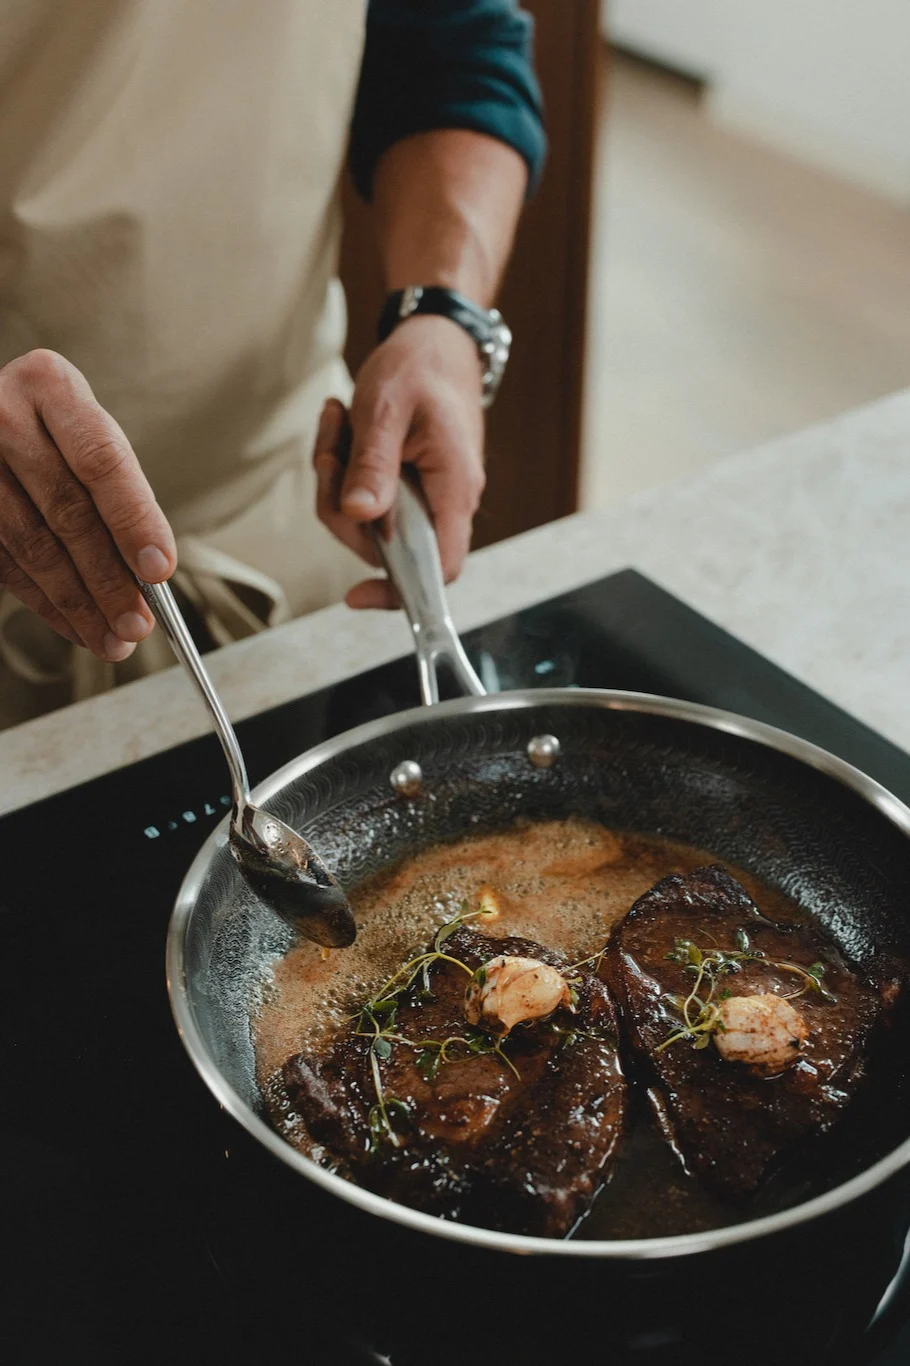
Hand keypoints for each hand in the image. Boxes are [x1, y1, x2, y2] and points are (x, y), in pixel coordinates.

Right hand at [0, 349, 175, 659]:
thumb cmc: (54, 432)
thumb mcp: (88, 435)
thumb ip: (119, 493)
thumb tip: (148, 576)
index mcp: (50, 385)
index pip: (102, 461)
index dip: (133, 520)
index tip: (159, 571)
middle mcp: (1, 414)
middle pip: (67, 511)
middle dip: (108, 579)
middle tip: (137, 625)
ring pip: (32, 545)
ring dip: (78, 603)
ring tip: (112, 639)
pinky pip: (6, 563)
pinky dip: (45, 602)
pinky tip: (75, 624)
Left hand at [313, 317, 484, 608]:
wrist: (435, 341)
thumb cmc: (420, 369)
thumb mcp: (386, 410)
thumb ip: (374, 465)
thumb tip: (360, 516)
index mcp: (453, 489)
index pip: (440, 568)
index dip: (401, 592)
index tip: (356, 595)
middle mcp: (444, 502)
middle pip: (385, 546)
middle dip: (342, 506)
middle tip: (331, 452)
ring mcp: (426, 496)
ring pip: (368, 521)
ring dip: (339, 478)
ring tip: (338, 424)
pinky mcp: (406, 487)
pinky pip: (366, 498)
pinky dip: (345, 468)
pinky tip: (342, 428)